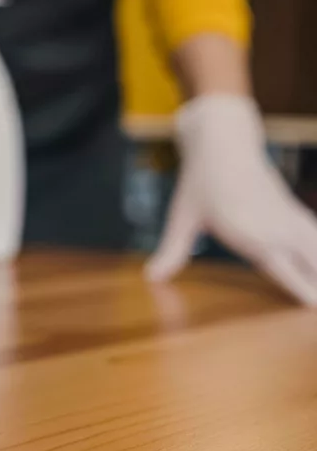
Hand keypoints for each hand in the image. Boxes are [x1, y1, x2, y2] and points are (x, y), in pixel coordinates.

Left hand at [147, 94, 316, 305]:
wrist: (224, 142)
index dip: (301, 290)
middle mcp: (275, 227)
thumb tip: (150, 277)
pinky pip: (316, 234)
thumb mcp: (182, 217)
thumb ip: (172, 251)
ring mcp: (288, 218)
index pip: (282, 268)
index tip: (313, 308)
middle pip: (311, 263)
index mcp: (249, 232)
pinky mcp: (293, 210)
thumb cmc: (200, 181)